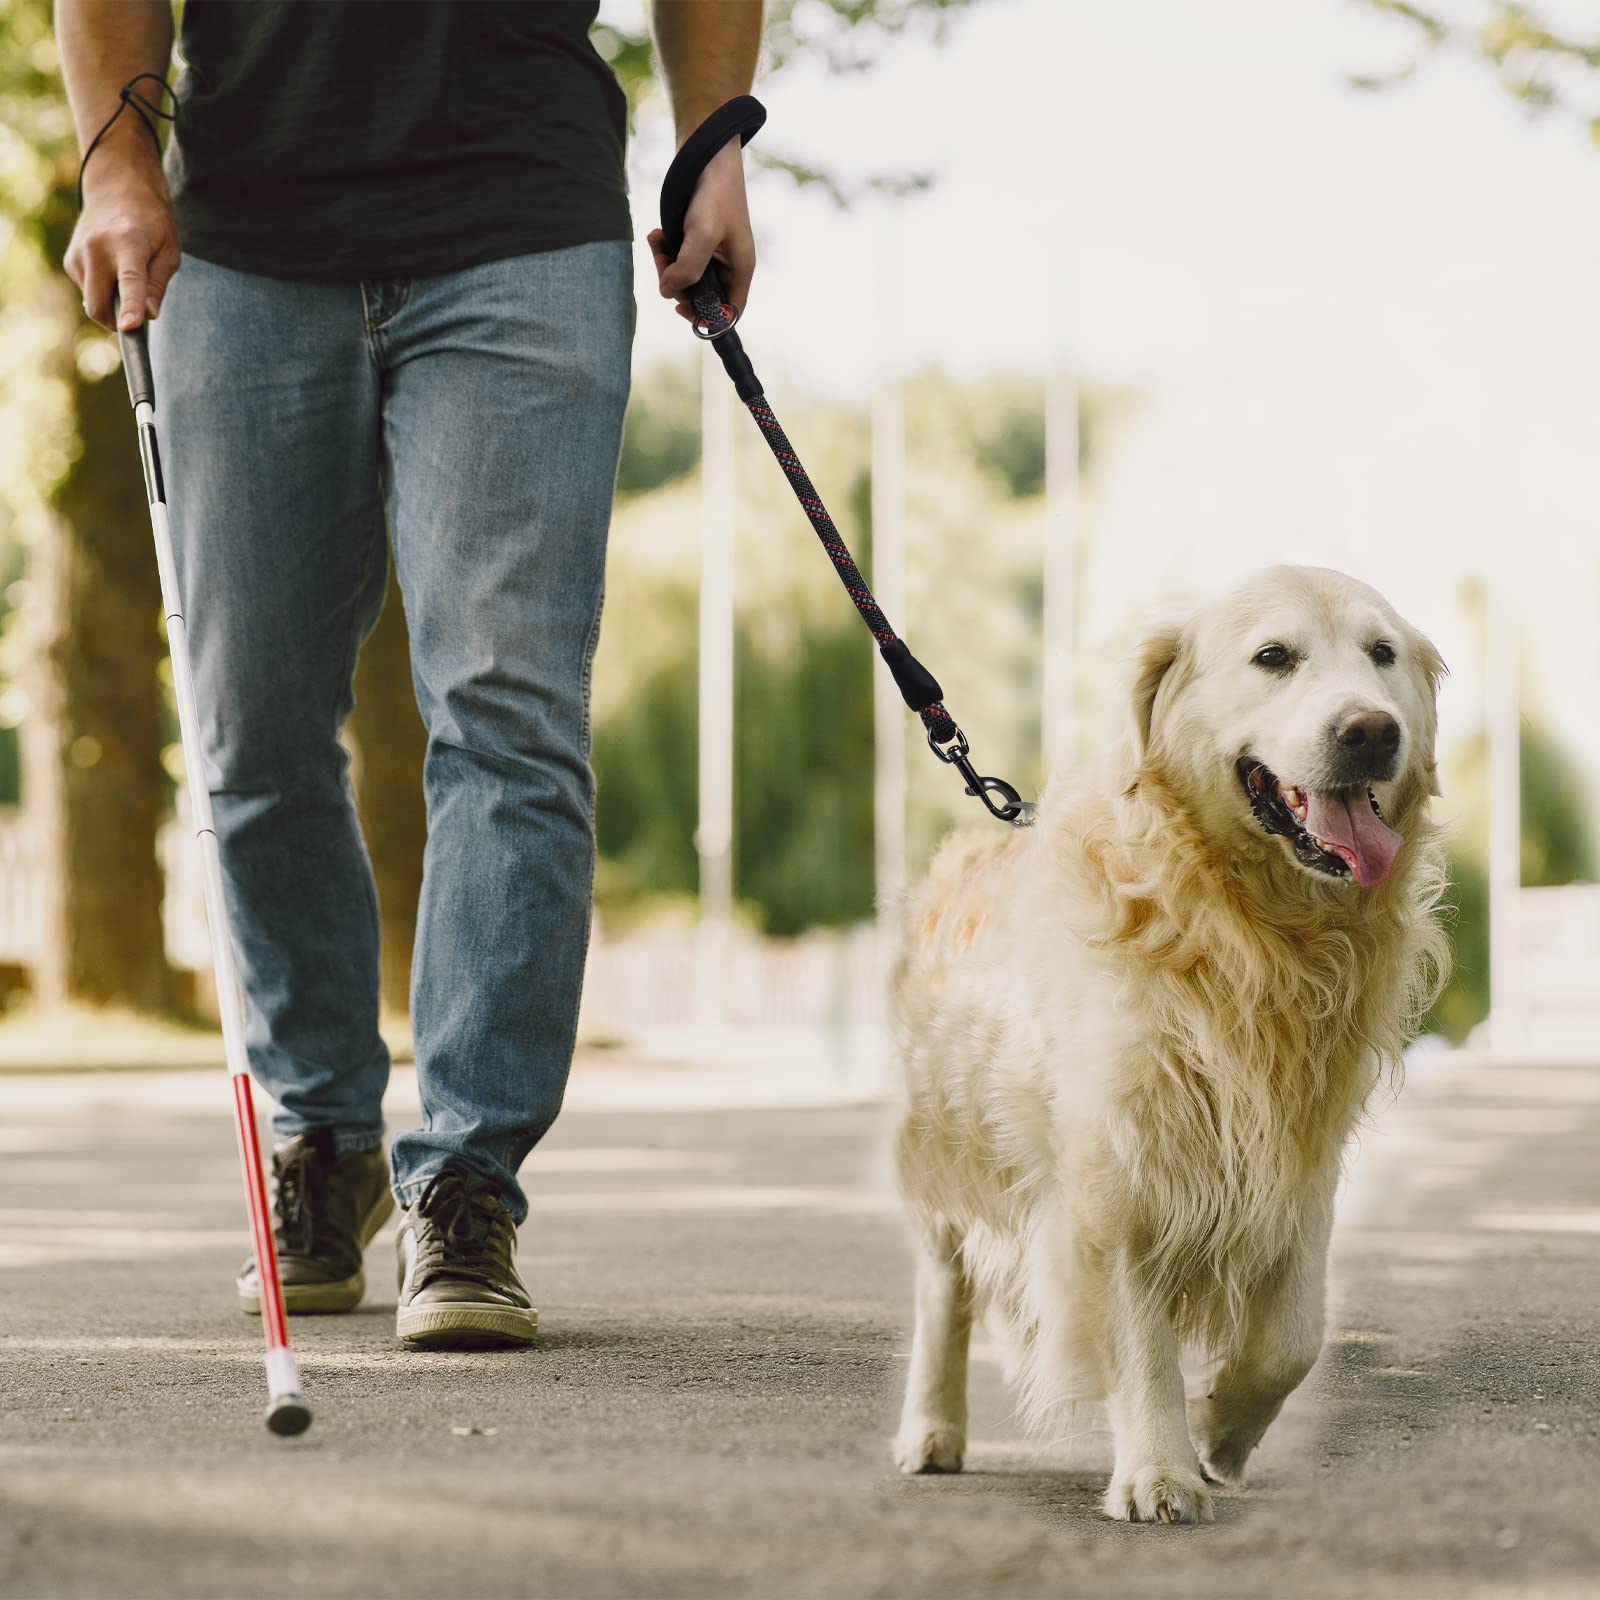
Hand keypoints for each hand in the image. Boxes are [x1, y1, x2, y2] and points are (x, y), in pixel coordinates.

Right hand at [65, 154, 180, 330]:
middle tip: (138, 318)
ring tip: (128, 278)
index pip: (130, 282)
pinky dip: (103, 293)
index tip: (130, 327)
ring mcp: (78, 255)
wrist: (117, 189)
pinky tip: (113, 271)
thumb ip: (158, 284)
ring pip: (93, 303)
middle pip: (100, 306)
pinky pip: (88, 293)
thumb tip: (149, 315)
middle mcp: (97, 249)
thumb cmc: (151, 223)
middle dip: (118, 322)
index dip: (130, 307)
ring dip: (112, 305)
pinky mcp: (70, 261)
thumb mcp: (169, 251)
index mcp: (128, 244)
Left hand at [647, 135, 755, 324]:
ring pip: (684, 275)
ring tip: (656, 242)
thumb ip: (686, 270)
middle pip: (700, 294)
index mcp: (740, 268)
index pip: (729, 310)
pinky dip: (663, 249)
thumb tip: (667, 291)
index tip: (681, 308)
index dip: (707, 318)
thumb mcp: (701, 235)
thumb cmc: (714, 191)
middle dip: (677, 284)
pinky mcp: (696, 236)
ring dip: (665, 264)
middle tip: (662, 267)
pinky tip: (656, 234)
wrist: (707, 149)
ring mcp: (711, 250)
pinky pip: (677, 255)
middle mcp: (727, 263)